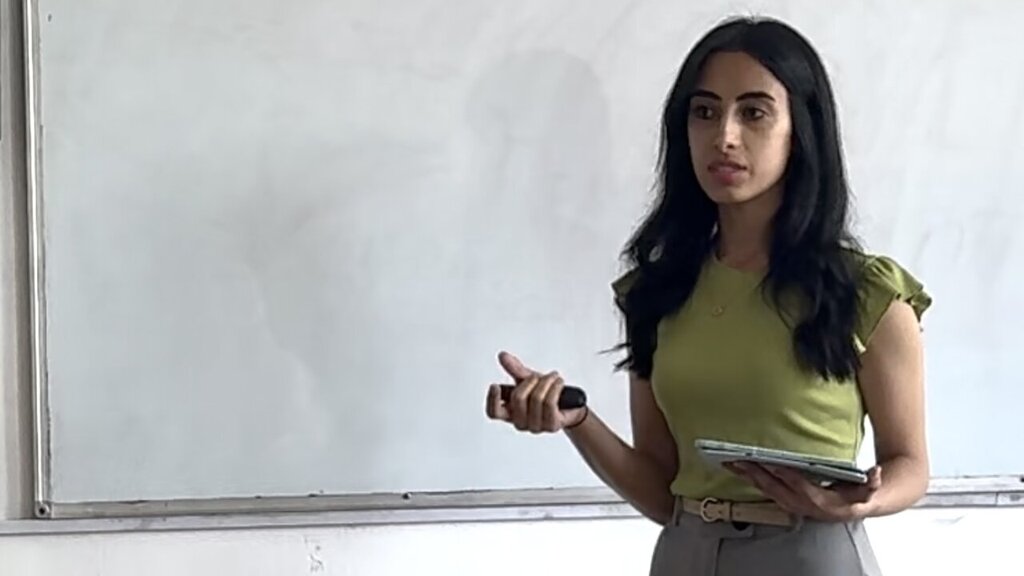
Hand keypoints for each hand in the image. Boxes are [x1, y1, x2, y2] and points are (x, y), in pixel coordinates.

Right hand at [485, 351, 585, 432]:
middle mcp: (520, 422)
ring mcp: (535, 426)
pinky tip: (558, 382)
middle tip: (537, 376)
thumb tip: (503, 356)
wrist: (570, 404)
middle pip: (517, 399)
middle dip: (530, 381)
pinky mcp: (551, 426)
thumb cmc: (546, 394)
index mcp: (510, 412)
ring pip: (536, 399)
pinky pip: (550, 403)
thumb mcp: (528, 379)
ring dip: (546, 382)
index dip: (492, 400)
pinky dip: (555, 388)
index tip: (495, 385)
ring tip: (552, 377)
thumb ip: (515, 369)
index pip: (494, 412)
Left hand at [726, 462, 882, 521]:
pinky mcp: (787, 502)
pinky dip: (752, 480)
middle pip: (775, 489)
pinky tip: (740, 470)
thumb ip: (873, 483)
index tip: (769, 463)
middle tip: (738, 461)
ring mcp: (793, 505)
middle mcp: (803, 505)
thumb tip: (876, 474)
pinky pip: (766, 491)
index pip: (799, 486)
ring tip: (731, 463)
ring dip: (748, 477)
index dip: (784, 475)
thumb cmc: (859, 495)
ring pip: (766, 491)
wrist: (857, 508)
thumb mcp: (869, 489)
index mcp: (821, 501)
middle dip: (755, 475)